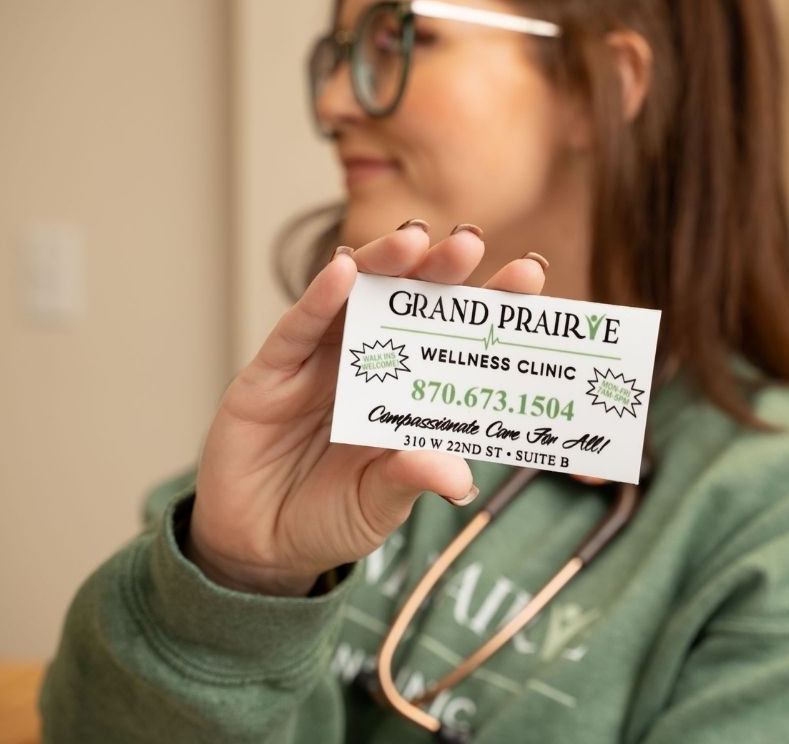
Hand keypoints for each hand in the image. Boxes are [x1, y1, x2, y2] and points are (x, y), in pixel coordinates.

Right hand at [185, 221, 547, 595]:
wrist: (260, 548)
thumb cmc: (330, 518)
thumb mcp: (379, 506)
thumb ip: (411, 481)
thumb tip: (457, 474)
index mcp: (410, 392)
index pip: (456, 340)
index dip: (489, 308)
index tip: (529, 275)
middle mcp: (371, 365)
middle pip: (410, 305)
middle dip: (441, 270)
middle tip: (470, 242)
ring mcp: (320, 362)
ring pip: (355, 298)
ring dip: (383, 264)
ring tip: (413, 239)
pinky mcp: (271, 371)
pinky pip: (297, 327)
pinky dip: (320, 297)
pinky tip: (343, 271)